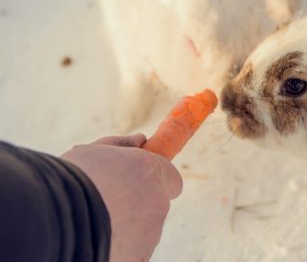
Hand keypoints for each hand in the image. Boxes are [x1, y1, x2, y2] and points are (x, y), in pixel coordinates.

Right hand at [61, 134, 182, 261]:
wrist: (52, 221)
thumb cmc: (71, 180)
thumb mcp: (93, 151)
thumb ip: (122, 145)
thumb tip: (141, 139)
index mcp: (152, 172)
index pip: (170, 178)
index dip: (154, 180)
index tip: (136, 182)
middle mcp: (159, 202)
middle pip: (155, 205)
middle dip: (137, 205)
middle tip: (106, 205)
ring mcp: (151, 234)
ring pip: (144, 231)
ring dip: (126, 227)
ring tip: (93, 223)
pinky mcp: (139, 258)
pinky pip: (135, 252)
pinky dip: (122, 249)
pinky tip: (96, 243)